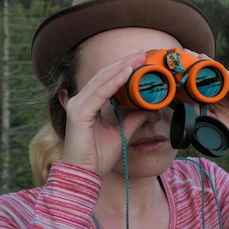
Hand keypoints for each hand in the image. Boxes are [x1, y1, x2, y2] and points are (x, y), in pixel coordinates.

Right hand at [59, 51, 147, 175]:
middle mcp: (80, 101)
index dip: (123, 68)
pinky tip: (128, 73)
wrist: (84, 175)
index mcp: (88, 104)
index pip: (107, 80)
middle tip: (143, 52)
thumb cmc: (98, 157)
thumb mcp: (123, 133)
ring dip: (122, 67)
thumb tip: (151, 108)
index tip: (141, 60)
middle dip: (125, 62)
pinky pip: (100, 93)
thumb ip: (134, 118)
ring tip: (139, 58)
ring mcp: (77, 106)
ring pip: (102, 80)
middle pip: (105, 75)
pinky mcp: (78, 113)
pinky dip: (114, 81)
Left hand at [187, 50, 228, 174]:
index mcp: (221, 99)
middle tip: (190, 54)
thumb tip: (184, 103)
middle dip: (205, 65)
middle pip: (218, 76)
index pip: (208, 82)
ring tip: (205, 61)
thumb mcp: (211, 124)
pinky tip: (226, 80)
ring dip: (218, 70)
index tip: (182, 63)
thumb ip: (201, 112)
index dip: (196, 72)